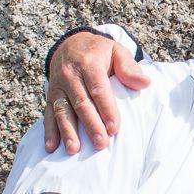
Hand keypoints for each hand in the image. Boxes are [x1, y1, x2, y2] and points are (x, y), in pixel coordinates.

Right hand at [44, 31, 150, 153]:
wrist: (71, 44)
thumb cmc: (99, 52)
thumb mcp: (116, 51)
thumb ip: (129, 67)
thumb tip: (144, 83)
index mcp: (89, 63)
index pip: (98, 89)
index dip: (106, 109)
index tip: (114, 128)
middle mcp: (70, 75)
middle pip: (81, 103)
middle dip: (91, 125)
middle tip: (100, 143)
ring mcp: (58, 86)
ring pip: (62, 110)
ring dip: (68, 131)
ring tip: (74, 149)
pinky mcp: (50, 96)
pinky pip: (48, 114)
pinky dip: (49, 131)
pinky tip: (51, 147)